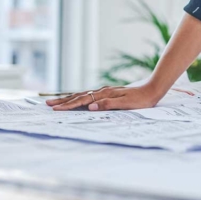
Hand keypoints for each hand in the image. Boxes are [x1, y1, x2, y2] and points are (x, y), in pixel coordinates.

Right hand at [46, 83, 164, 111]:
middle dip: (63, 101)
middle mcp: (102, 91)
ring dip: (68, 99)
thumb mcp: (126, 104)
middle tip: (47, 105)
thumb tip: (90, 107)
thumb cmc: (141, 99)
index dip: (68, 106)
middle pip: (78, 96)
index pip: (82, 101)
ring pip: (82, 95)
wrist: (152, 89)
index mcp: (104, 94)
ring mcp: (104, 92)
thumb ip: (108, 105)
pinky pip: (89, 96)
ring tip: (56, 102)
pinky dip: (78, 98)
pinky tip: (76, 100)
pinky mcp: (108, 93)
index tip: (56, 110)